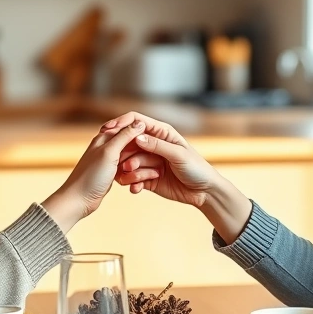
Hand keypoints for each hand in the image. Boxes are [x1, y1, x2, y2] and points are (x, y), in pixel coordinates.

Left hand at [41, 120, 148, 231]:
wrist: (79, 200)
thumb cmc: (91, 176)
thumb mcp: (110, 152)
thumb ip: (125, 136)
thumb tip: (140, 122)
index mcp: (105, 137)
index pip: (128, 127)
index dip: (143, 133)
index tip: (155, 141)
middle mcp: (107, 146)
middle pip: (133, 143)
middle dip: (143, 153)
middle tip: (154, 163)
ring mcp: (110, 161)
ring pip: (133, 158)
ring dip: (140, 166)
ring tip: (149, 174)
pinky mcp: (111, 173)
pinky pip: (129, 170)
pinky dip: (135, 175)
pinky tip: (140, 181)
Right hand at [100, 111, 218, 206]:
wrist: (204, 192)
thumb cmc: (197, 168)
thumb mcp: (178, 155)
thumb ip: (158, 146)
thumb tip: (136, 137)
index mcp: (161, 133)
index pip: (137, 121)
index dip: (122, 123)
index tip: (108, 130)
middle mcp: (152, 145)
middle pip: (128, 143)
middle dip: (124, 155)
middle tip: (127, 166)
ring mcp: (149, 161)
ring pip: (128, 162)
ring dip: (131, 172)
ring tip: (140, 180)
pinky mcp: (147, 177)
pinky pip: (132, 179)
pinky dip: (133, 184)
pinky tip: (137, 189)